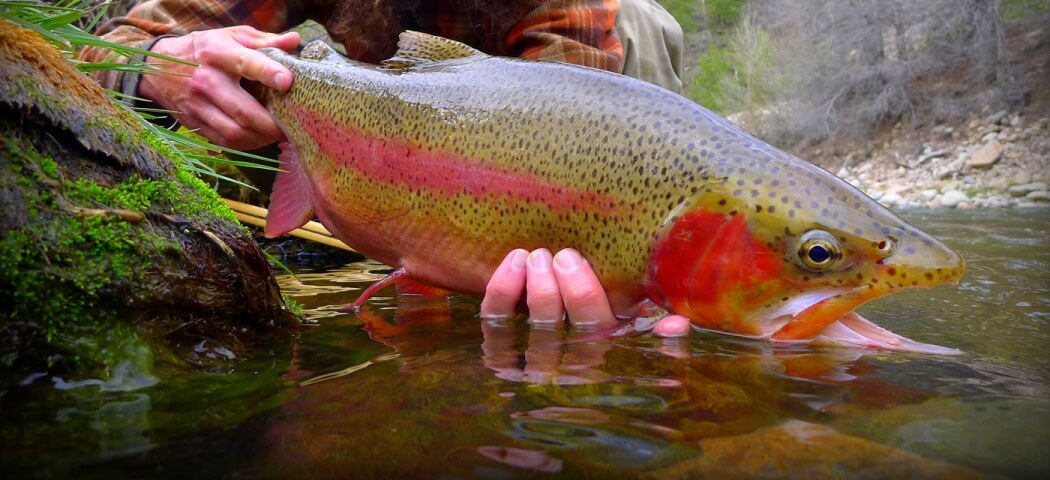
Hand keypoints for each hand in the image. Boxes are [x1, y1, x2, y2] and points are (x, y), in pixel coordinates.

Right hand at [139, 26, 299, 149]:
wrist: (157, 68)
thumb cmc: (205, 50)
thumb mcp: (231, 36)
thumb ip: (264, 41)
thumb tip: (294, 41)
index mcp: (218, 53)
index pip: (245, 63)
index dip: (268, 72)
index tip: (288, 81)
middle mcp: (206, 80)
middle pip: (243, 111)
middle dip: (272, 124)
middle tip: (291, 126)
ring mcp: (198, 105)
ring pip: (235, 132)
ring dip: (262, 138)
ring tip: (277, 134)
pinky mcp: (195, 122)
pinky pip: (225, 141)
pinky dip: (247, 144)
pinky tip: (259, 137)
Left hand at [480, 248, 691, 336]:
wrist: (553, 326)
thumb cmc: (604, 313)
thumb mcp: (635, 321)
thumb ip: (654, 324)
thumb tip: (677, 324)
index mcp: (602, 346)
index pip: (596, 331)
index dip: (585, 297)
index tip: (574, 259)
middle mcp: (566, 358)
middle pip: (561, 331)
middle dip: (560, 291)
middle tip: (559, 254)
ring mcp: (530, 354)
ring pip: (528, 329)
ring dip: (532, 290)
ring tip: (534, 255)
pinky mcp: (501, 345)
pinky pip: (495, 323)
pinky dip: (501, 291)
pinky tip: (514, 260)